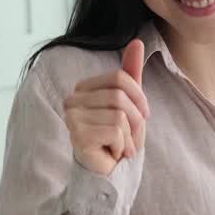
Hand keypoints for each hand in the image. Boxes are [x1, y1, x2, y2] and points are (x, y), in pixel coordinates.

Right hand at [64, 39, 149, 175]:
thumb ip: (130, 73)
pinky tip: (113, 154)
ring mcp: (72, 118)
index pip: (119, 77)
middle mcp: (72, 101)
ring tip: (119, 146)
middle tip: (129, 137)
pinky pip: (116, 131)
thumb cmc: (116, 138)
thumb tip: (137, 41)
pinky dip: (123, 146)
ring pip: (120, 115)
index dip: (139, 97)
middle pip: (120, 96)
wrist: (107, 173)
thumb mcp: (129, 102)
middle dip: (136, 120)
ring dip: (130, 136)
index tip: (142, 116)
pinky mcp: (78, 136)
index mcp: (83, 89)